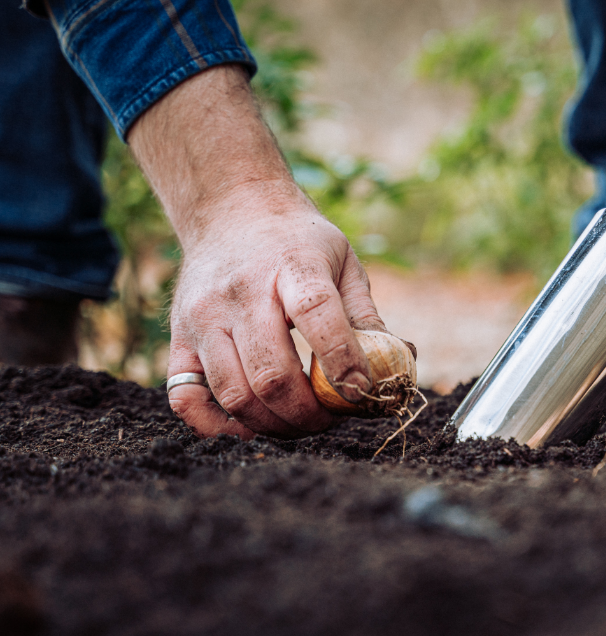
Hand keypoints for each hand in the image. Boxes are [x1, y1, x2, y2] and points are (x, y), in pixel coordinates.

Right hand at [128, 66, 385, 438]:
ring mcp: (204, 318)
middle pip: (272, 374)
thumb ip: (365, 314)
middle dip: (309, 413)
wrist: (231, 209)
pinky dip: (216, 426)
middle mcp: (241, 292)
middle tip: (330, 418)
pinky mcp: (179, 338)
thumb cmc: (297, 242)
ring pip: (234, 393)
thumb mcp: (341, 260)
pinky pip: (185, 398)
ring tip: (299, 422)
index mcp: (291, 265)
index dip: (342, 360)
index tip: (361, 391)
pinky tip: (249, 426)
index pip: (317, 314)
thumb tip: (395, 366)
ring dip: (273, 425)